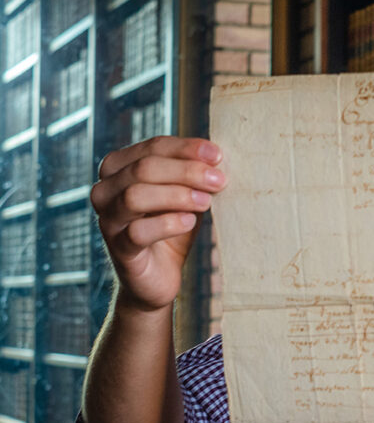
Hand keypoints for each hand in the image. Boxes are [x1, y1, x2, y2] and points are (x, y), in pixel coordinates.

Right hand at [91, 136, 223, 311]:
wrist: (160, 276)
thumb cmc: (173, 228)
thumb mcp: (184, 196)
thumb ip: (192, 175)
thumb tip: (217, 157)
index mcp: (119, 169)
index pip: (153, 147)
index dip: (187, 149)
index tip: (219, 156)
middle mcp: (105, 190)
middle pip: (144, 168)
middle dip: (186, 171)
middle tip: (218, 181)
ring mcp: (107, 220)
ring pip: (135, 195)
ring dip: (177, 195)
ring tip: (205, 202)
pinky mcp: (118, 249)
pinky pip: (137, 231)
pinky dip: (167, 223)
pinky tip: (189, 222)